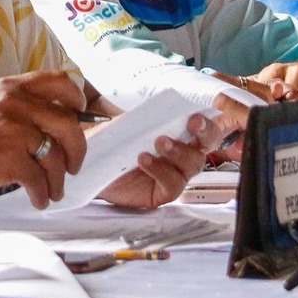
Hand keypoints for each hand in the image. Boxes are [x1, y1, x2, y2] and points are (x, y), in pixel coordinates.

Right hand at [0, 70, 88, 209]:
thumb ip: (17, 107)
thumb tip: (51, 124)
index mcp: (11, 88)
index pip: (59, 82)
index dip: (76, 100)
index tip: (80, 115)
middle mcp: (15, 104)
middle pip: (68, 123)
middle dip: (77, 148)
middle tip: (73, 164)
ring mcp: (13, 131)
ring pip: (56, 155)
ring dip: (59, 179)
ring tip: (52, 190)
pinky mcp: (9, 160)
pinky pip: (40, 179)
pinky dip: (43, 193)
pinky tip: (38, 198)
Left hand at [95, 113, 215, 209]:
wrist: (89, 164)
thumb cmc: (111, 139)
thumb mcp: (126, 120)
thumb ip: (146, 114)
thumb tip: (161, 104)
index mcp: (178, 132)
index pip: (204, 126)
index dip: (208, 121)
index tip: (197, 114)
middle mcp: (182, 153)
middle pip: (207, 145)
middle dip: (205, 133)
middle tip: (192, 123)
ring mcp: (175, 174)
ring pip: (192, 164)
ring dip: (178, 151)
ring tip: (159, 141)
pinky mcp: (163, 193)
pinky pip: (172, 184)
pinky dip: (161, 170)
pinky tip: (144, 159)